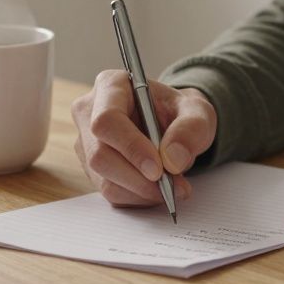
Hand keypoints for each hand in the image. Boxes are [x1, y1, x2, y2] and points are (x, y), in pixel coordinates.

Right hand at [70, 70, 216, 206]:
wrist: (173, 124)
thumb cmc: (179, 111)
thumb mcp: (197, 111)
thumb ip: (191, 128)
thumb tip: (172, 159)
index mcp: (110, 86)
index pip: (107, 120)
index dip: (131, 147)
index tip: (159, 169)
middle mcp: (89, 113)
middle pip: (100, 155)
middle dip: (138, 178)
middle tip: (172, 186)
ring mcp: (87, 143)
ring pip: (104, 179)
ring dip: (141, 191)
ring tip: (172, 188)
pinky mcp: (92, 169)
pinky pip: (110, 192)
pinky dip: (137, 197)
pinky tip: (157, 189)